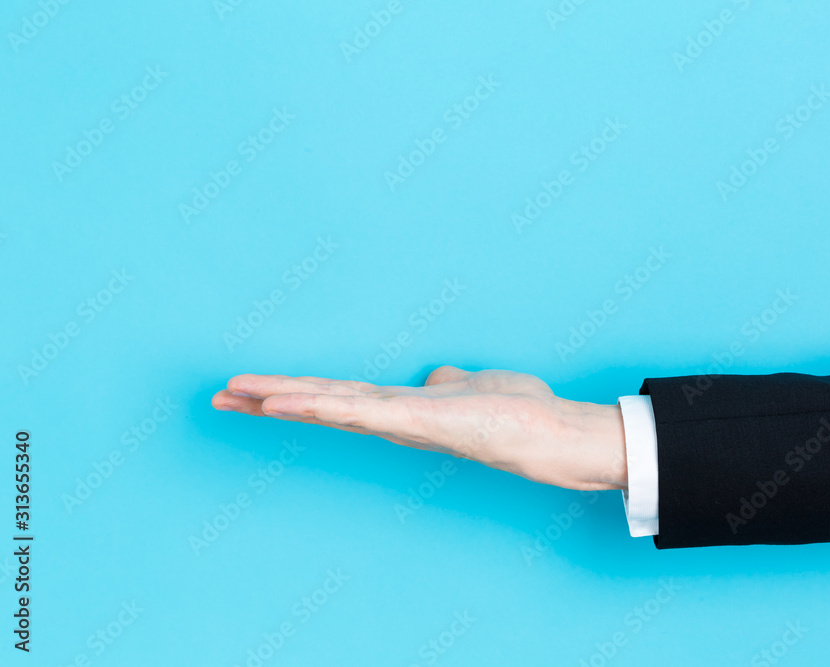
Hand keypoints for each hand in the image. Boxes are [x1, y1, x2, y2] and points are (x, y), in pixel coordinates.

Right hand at [211, 365, 626, 490]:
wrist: (548, 435)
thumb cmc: (514, 411)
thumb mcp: (471, 386)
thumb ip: (446, 382)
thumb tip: (435, 376)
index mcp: (402, 408)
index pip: (337, 396)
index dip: (294, 392)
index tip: (252, 389)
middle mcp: (394, 419)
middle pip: (321, 402)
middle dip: (268, 399)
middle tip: (217, 395)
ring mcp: (402, 422)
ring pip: (329, 406)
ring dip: (280, 400)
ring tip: (234, 395)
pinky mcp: (418, 420)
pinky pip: (359, 410)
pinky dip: (318, 405)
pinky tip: (284, 401)